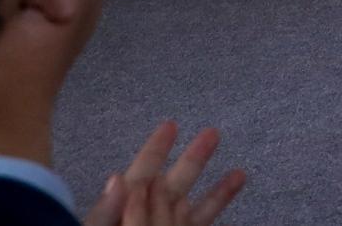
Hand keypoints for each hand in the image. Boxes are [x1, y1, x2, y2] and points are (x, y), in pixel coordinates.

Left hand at [84, 122, 244, 225]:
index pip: (139, 176)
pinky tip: (232, 192)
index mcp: (118, 213)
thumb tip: (119, 179)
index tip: (171, 125)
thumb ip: (102, 215)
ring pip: (189, 212)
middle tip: (213, 133)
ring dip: (214, 191)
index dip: (155, 151)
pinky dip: (214, 209)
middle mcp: (142, 221)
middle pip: (171, 187)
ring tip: (239, 173)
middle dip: (192, 161)